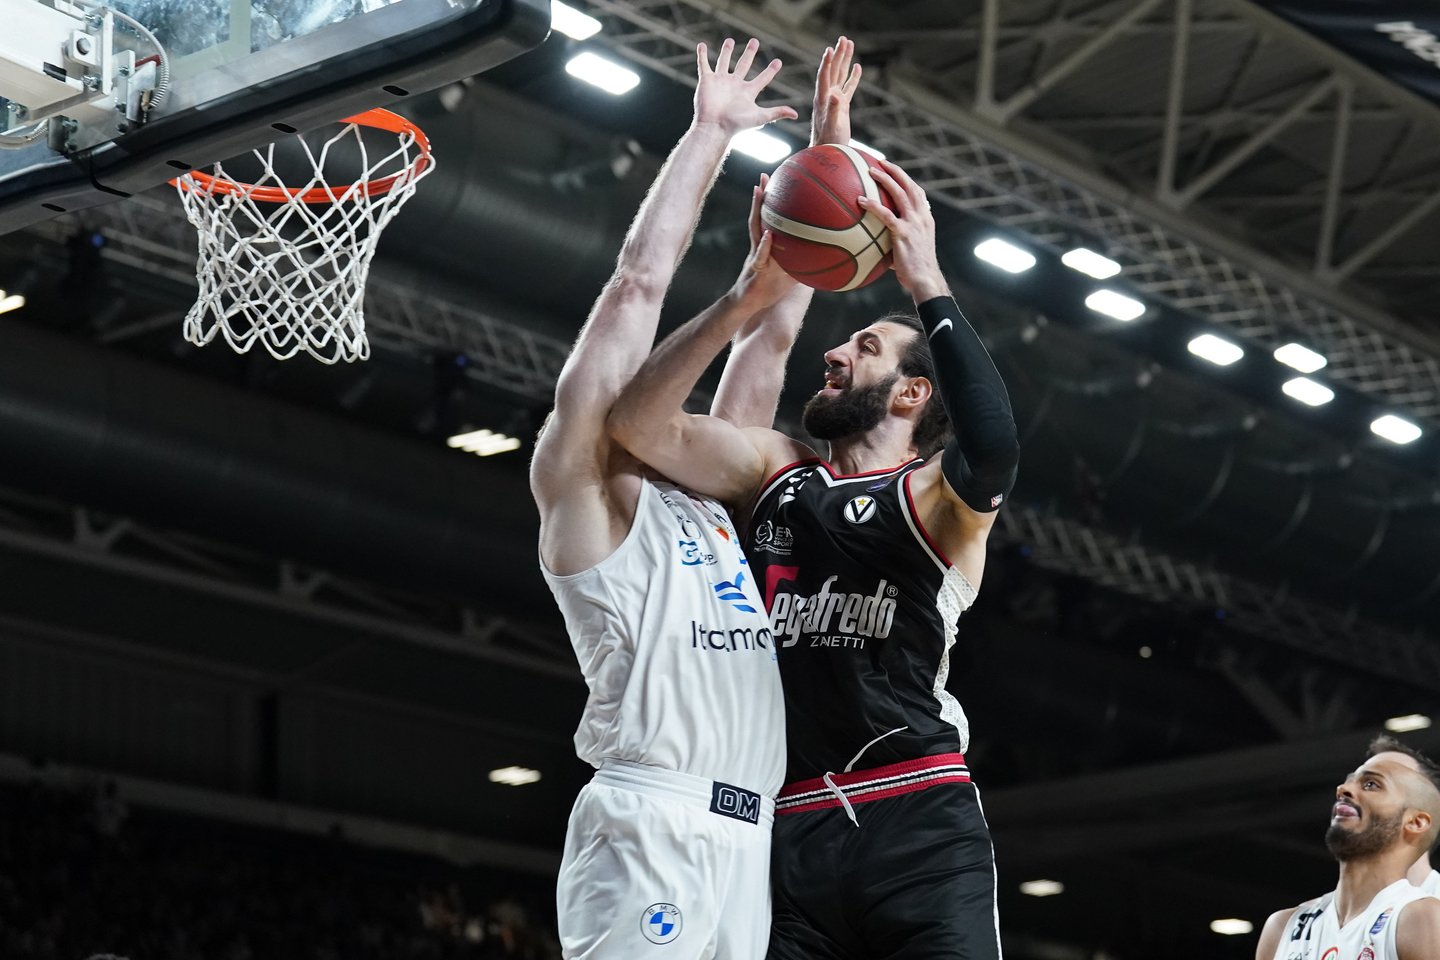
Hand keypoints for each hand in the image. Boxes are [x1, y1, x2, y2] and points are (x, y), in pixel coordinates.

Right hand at [694, 38, 799, 136]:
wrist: (715, 127)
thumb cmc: (736, 124)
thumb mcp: (760, 116)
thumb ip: (777, 112)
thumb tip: (796, 115)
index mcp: (747, 92)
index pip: (762, 78)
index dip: (770, 71)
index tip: (778, 62)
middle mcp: (735, 85)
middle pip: (744, 65)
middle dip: (749, 53)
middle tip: (755, 41)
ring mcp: (720, 82)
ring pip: (724, 62)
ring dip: (726, 51)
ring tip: (730, 40)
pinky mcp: (707, 81)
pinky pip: (704, 65)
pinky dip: (702, 55)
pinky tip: (702, 45)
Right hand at [730, 173, 798, 309]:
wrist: (750, 304)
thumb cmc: (771, 289)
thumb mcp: (793, 274)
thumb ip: (807, 264)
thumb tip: (831, 259)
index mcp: (769, 243)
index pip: (772, 218)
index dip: (775, 201)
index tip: (781, 181)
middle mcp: (760, 244)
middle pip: (761, 215)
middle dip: (763, 195)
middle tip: (766, 174)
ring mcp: (756, 254)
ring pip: (754, 227)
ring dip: (757, 209)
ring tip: (759, 190)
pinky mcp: (755, 269)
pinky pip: (760, 255)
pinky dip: (765, 245)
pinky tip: (769, 235)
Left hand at [811, 36, 860, 146]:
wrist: (828, 152)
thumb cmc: (829, 142)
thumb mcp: (832, 126)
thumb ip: (833, 110)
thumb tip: (834, 96)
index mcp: (822, 99)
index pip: (824, 76)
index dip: (827, 62)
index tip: (830, 48)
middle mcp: (827, 96)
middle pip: (833, 70)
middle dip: (838, 54)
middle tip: (843, 38)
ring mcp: (835, 100)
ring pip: (840, 75)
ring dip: (845, 60)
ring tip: (849, 44)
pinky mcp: (842, 106)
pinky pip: (848, 88)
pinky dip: (853, 77)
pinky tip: (857, 67)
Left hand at [857, 159, 950, 300]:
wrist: (925, 280)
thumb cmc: (914, 271)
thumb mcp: (909, 251)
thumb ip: (896, 241)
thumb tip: (876, 243)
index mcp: (925, 219)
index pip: (917, 193)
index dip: (906, 180)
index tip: (894, 171)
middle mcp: (922, 217)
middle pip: (909, 186)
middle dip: (895, 171)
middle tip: (881, 162)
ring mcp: (913, 223)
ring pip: (900, 193)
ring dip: (885, 179)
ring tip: (870, 171)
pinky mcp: (903, 233)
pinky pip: (886, 214)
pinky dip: (873, 205)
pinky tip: (860, 200)